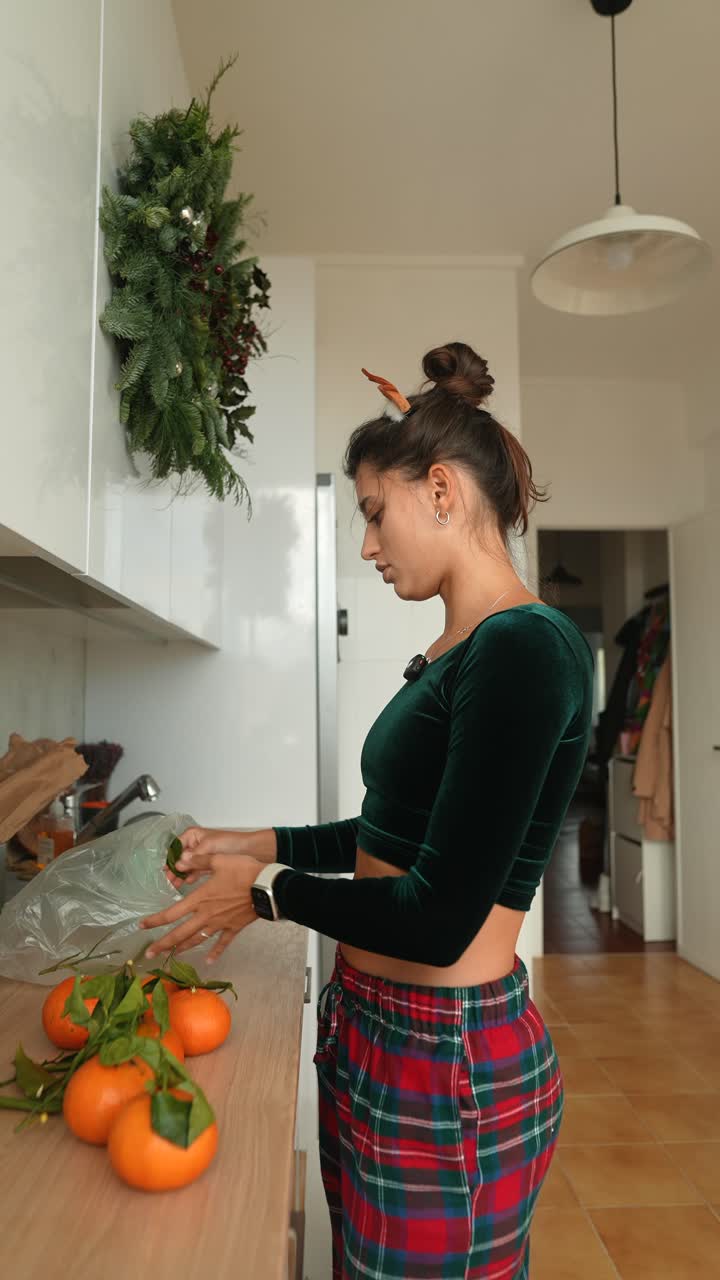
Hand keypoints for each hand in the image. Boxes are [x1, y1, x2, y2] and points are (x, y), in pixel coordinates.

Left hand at [143, 852, 264, 963]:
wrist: (268, 887)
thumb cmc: (244, 871)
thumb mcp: (219, 859)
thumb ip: (198, 860)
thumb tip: (179, 859)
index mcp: (200, 899)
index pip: (171, 913)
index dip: (155, 921)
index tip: (142, 926)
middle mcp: (206, 915)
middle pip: (179, 934)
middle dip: (162, 945)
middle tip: (148, 955)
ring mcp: (219, 924)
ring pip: (197, 940)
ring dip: (182, 949)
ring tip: (170, 956)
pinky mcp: (233, 928)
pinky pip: (222, 944)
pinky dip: (215, 953)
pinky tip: (208, 961)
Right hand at [166, 826, 252, 887]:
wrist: (250, 850)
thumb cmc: (232, 842)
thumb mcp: (210, 846)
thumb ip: (195, 855)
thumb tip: (180, 861)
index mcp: (193, 835)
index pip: (176, 847)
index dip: (171, 858)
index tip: (167, 870)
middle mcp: (195, 844)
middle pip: (180, 857)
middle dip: (175, 869)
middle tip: (170, 880)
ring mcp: (201, 854)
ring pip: (187, 865)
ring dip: (182, 874)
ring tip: (176, 884)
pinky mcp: (208, 863)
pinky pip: (196, 870)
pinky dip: (191, 875)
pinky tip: (188, 882)